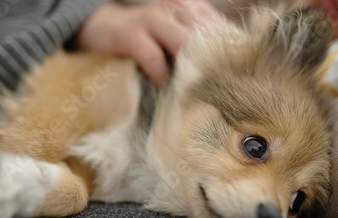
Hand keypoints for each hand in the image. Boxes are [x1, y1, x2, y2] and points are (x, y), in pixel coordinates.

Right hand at [76, 0, 223, 87]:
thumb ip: (198, 45)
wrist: (101, 29)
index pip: (220, 27)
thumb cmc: (146, 38)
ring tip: (193, 90)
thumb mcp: (174, 34)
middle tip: (218, 88)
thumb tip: (227, 69)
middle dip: (213, 62)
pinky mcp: (130, 34)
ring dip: (189, 69)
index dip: (229, 51)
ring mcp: (151, 19)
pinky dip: (161, 76)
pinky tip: (162, 87)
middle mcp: (173, 8)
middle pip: (206, 34)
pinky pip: (154, 58)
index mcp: (189, 7)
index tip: (235, 75)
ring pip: (183, 42)